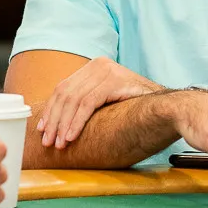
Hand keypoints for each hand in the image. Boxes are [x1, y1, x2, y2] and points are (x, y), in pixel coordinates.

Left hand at [36, 57, 162, 148]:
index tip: (42, 129)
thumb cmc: (136, 107)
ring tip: (59, 143)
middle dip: (54, 120)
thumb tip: (59, 120)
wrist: (166, 107)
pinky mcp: (113, 80)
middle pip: (65, 93)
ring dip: (63, 124)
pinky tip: (71, 136)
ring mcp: (106, 70)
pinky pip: (87, 104)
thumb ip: (88, 102)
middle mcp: (98, 64)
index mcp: (95, 66)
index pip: (64, 88)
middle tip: (48, 141)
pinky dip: (76, 122)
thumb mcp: (107, 100)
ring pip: (74, 100)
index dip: (51, 110)